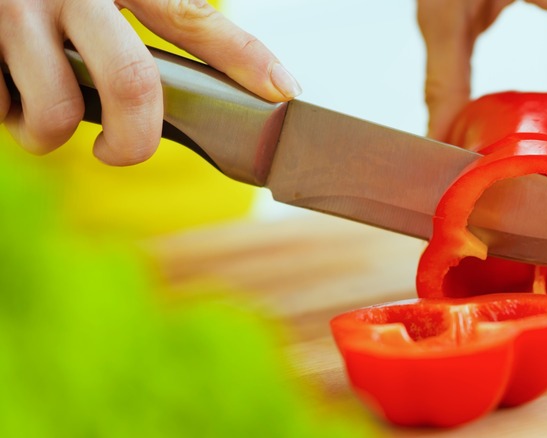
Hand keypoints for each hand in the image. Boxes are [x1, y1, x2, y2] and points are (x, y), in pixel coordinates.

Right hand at [0, 0, 300, 165]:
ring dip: (47, 133)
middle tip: (118, 152)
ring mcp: (16, 14)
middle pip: (133, 83)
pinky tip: (4, 85)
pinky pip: (1, 109)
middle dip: (134, 142)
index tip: (283, 90)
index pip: (192, 20)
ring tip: (38, 108)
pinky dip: (5, 112)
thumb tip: (201, 87)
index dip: (244, 57)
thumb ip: (139, 24)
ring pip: (57, 114)